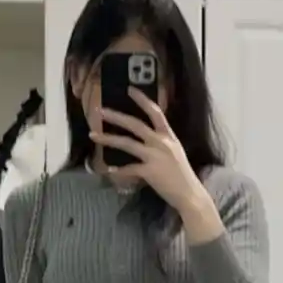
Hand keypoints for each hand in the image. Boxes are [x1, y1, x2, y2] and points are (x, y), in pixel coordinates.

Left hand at [91, 88, 209, 214]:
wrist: (189, 194)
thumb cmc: (182, 174)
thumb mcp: (174, 152)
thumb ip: (161, 142)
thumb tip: (144, 138)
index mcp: (168, 135)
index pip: (155, 112)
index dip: (142, 99)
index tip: (129, 89)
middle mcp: (161, 142)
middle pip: (135, 125)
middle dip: (116, 116)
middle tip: (100, 111)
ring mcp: (154, 156)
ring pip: (127, 143)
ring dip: (108, 139)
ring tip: (93, 135)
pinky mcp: (149, 172)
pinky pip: (129, 168)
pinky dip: (118, 170)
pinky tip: (108, 170)